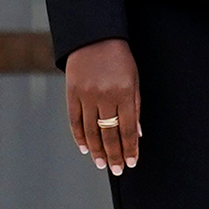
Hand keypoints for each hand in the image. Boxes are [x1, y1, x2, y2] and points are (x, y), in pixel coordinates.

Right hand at [66, 39, 140, 175]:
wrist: (94, 37)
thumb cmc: (120, 59)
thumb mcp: (134, 79)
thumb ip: (135, 107)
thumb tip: (137, 135)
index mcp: (124, 93)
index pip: (127, 129)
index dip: (129, 149)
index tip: (131, 163)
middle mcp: (104, 96)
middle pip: (109, 134)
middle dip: (114, 155)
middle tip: (117, 171)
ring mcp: (86, 95)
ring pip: (91, 131)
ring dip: (97, 150)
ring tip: (102, 164)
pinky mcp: (71, 93)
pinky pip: (74, 121)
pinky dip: (79, 137)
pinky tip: (85, 149)